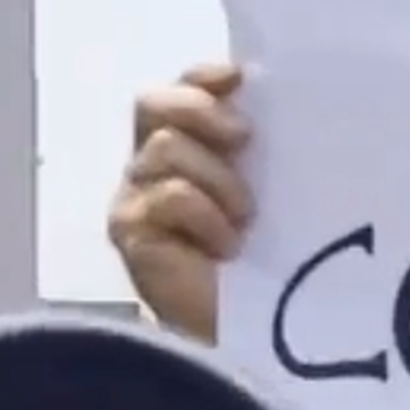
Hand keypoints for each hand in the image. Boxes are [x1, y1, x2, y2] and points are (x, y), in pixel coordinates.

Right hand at [108, 61, 251, 343]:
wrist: (250, 332)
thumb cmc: (275, 263)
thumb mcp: (281, 194)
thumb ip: (272, 152)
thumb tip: (279, 105)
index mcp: (194, 147)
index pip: (182, 90)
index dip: (202, 77)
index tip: (239, 78)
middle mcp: (155, 164)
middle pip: (155, 104)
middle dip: (200, 111)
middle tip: (244, 140)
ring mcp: (135, 196)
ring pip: (167, 148)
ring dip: (219, 181)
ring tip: (246, 222)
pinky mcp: (128, 229)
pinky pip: (166, 195)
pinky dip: (205, 217)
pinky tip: (227, 248)